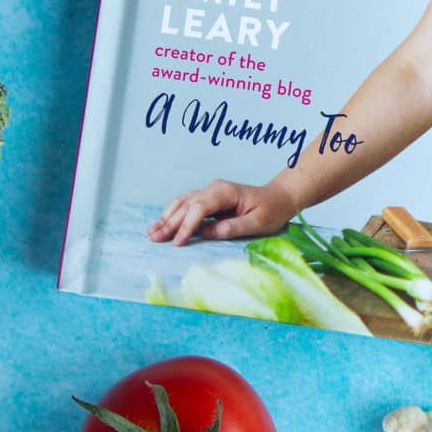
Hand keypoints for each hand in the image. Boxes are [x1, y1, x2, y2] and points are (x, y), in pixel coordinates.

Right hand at [147, 178, 292, 245]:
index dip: (187, 225)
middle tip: (154, 239)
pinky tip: (163, 225)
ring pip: (183, 204)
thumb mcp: (258, 222)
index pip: (200, 208)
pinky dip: (174, 215)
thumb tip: (208, 233)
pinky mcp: (209, 200)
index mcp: (225, 192)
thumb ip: (233, 227)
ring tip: (152, 233)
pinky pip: (187, 206)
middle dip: (170, 223)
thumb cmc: (272, 210)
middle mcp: (214, 189)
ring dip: (167, 218)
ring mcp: (210, 193)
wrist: (279, 197)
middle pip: (187, 205)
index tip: (178, 242)